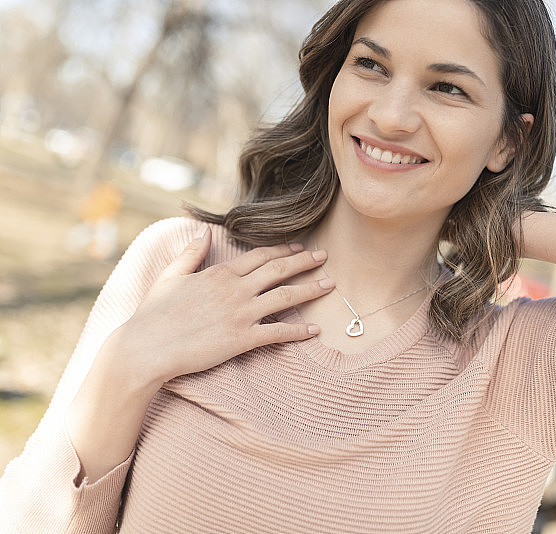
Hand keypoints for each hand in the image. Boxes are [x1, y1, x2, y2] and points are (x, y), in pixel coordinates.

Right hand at [109, 226, 332, 386]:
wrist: (145, 348)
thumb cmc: (153, 315)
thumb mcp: (170, 276)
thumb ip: (190, 254)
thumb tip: (203, 232)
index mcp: (219, 274)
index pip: (259, 256)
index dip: (282, 251)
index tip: (299, 248)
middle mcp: (235, 290)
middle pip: (279, 270)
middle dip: (305, 262)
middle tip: (324, 257)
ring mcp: (240, 314)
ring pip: (285, 297)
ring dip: (310, 290)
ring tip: (329, 286)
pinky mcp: (241, 340)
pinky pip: (278, 333)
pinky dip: (299, 331)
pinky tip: (314, 330)